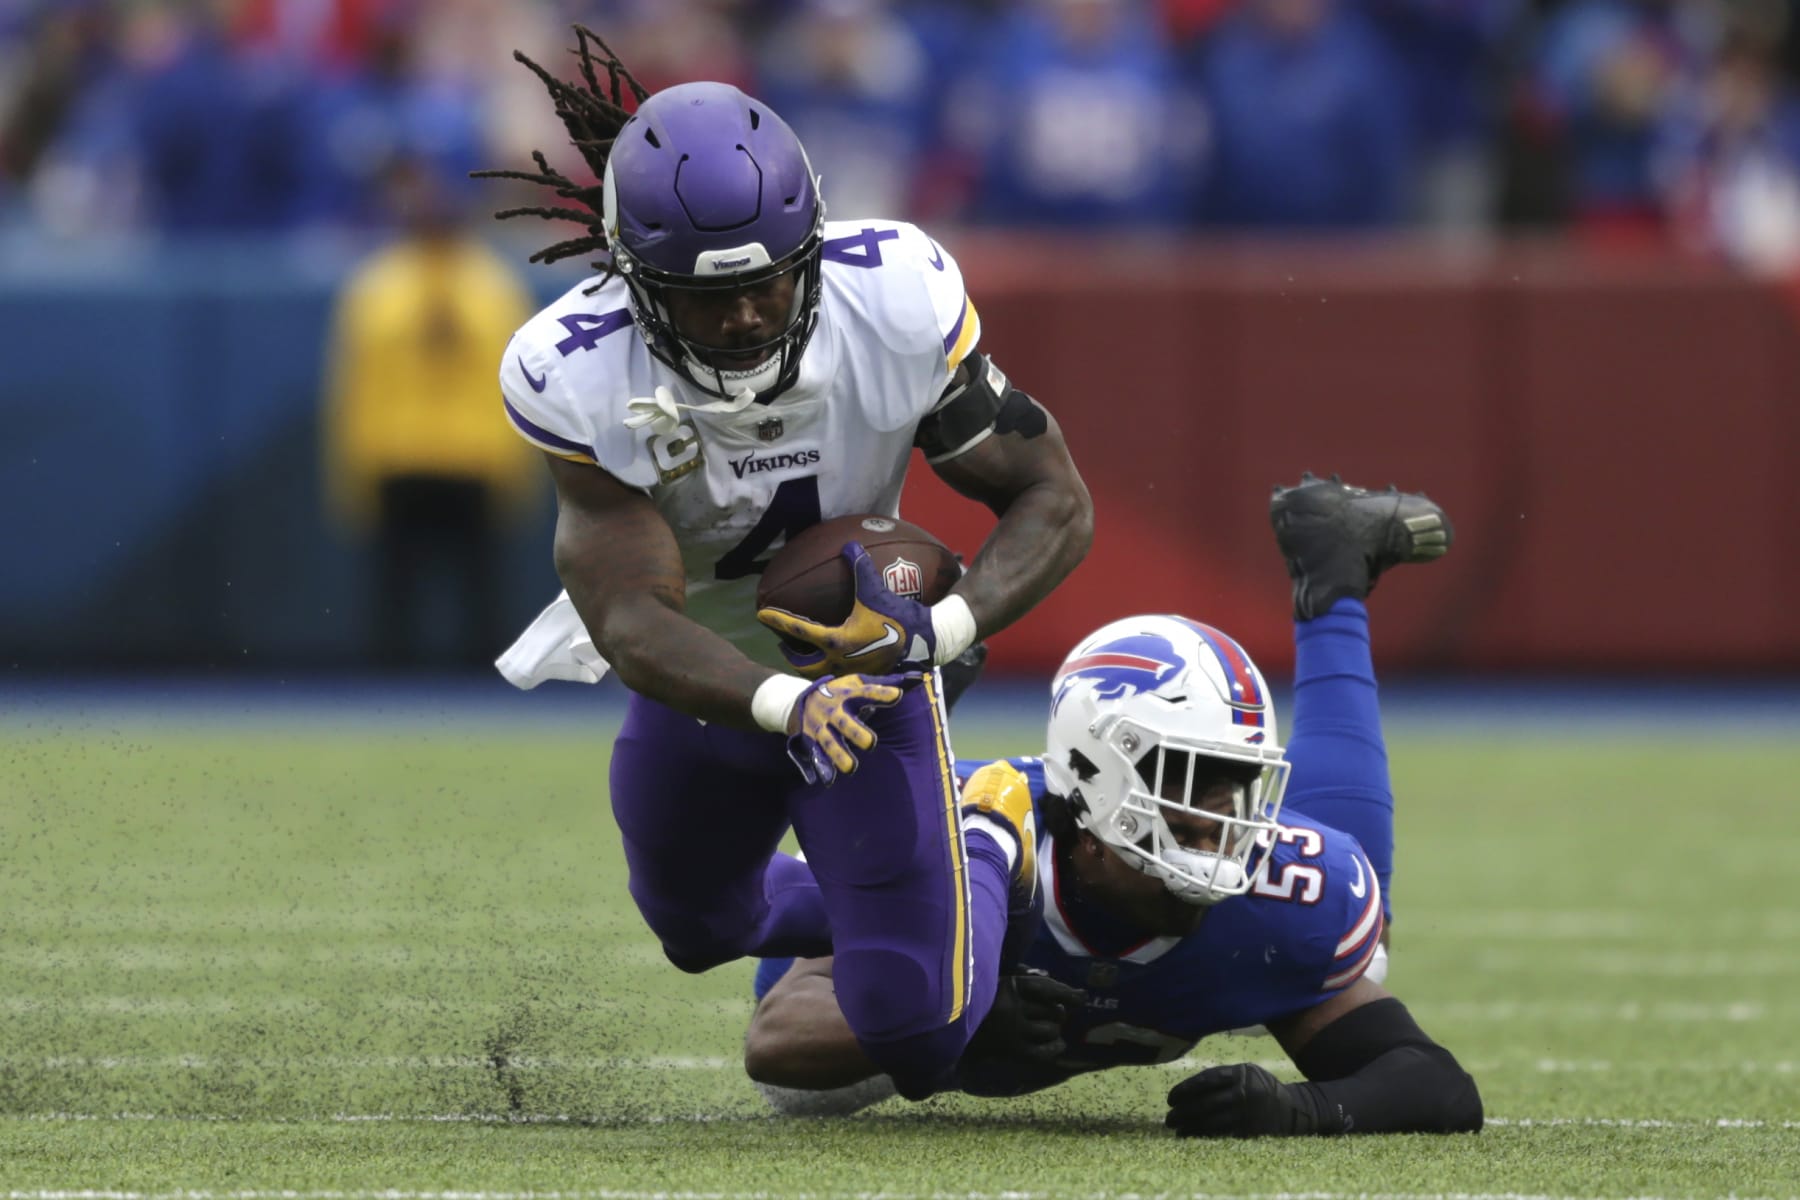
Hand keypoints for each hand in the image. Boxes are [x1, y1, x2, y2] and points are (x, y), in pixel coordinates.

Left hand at [758, 542, 936, 675]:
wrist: (928, 642)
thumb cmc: (901, 616)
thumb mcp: (877, 590)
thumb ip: (860, 567)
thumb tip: (849, 544)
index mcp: (837, 640)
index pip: (798, 630)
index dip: (777, 619)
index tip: (760, 614)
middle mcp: (840, 661)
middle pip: (803, 663)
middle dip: (789, 654)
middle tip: (782, 644)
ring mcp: (852, 673)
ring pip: (820, 673)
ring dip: (809, 664)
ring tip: (806, 654)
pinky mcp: (866, 677)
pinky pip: (839, 674)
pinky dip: (830, 668)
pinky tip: (836, 660)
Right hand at [785, 672, 921, 785]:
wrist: (798, 701)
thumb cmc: (837, 692)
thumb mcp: (855, 683)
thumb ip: (882, 685)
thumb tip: (914, 679)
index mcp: (847, 694)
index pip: (866, 692)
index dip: (881, 694)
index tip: (897, 695)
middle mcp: (833, 711)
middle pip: (845, 723)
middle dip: (856, 733)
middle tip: (870, 743)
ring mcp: (821, 727)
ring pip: (830, 743)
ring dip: (839, 755)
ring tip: (851, 768)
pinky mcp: (812, 741)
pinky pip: (817, 756)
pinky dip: (822, 767)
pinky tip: (829, 779)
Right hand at [964, 969, 1086, 1065]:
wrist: (947, 1029)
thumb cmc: (971, 1001)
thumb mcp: (992, 982)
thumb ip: (1017, 978)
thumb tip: (1047, 978)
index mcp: (1008, 986)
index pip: (1046, 987)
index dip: (1067, 992)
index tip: (1081, 996)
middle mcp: (1013, 1007)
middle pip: (1052, 1009)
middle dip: (1059, 1012)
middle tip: (1056, 1014)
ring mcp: (1013, 1031)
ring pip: (1050, 1029)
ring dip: (1054, 1029)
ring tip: (1050, 1028)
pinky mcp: (1012, 1051)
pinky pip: (1043, 1051)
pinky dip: (1054, 1048)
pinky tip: (1057, 1045)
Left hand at [1165, 1063, 1337, 1137]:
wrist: (1292, 1109)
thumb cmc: (1259, 1087)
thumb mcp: (1245, 1072)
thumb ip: (1221, 1076)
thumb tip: (1187, 1088)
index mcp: (1241, 1074)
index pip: (1206, 1081)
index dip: (1185, 1090)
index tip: (1170, 1098)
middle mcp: (1244, 1093)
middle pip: (1205, 1103)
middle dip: (1182, 1111)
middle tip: (1168, 1118)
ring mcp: (1248, 1114)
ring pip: (1211, 1121)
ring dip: (1189, 1126)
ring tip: (1175, 1128)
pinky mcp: (1250, 1131)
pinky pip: (1221, 1134)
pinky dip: (1202, 1135)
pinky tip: (1190, 1136)